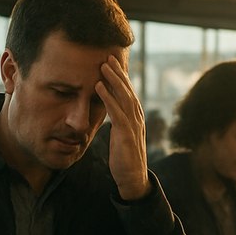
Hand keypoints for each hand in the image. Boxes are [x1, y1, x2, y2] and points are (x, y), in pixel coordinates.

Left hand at [95, 55, 148, 200]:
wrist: (133, 178)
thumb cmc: (124, 157)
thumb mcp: (121, 135)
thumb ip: (118, 121)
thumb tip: (111, 110)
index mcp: (135, 117)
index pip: (128, 92)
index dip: (121, 77)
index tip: (112, 63)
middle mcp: (137, 117)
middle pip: (128, 89)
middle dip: (119, 72)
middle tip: (109, 56)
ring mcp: (133, 125)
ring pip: (124, 96)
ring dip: (113, 79)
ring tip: (103, 65)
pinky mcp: (126, 133)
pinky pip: (116, 111)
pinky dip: (107, 97)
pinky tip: (98, 86)